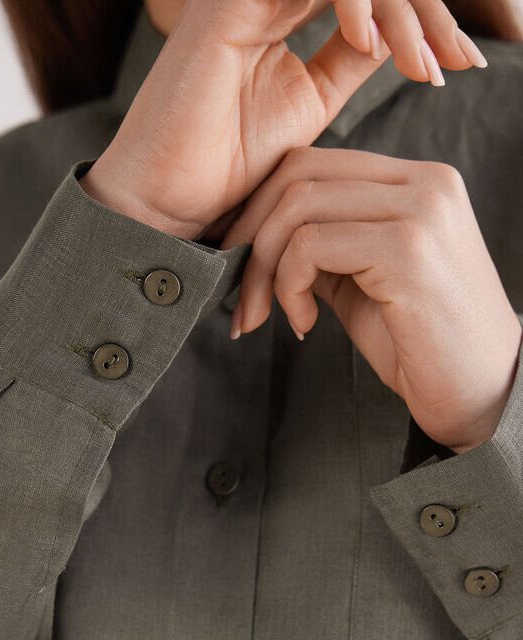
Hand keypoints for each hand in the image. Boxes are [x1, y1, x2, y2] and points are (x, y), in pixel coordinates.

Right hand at [80, 0, 485, 241]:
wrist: (168, 209)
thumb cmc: (226, 176)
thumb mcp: (306, 113)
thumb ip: (345, 65)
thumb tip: (397, 41)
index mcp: (282, 19)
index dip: (421, 20)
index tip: (459, 66)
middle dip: (425, 9)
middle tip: (460, 57)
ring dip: (400, 7)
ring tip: (425, 60)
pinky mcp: (228, 7)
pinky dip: (352, 2)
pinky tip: (374, 45)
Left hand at [219, 147, 522, 453]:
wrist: (480, 394)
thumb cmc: (419, 344)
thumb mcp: (362, 282)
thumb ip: (323, 247)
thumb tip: (255, 239)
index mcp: (416, 182)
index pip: (314, 163)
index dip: (260, 210)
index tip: (241, 261)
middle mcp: (424, 183)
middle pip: (298, 174)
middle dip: (251, 238)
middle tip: (244, 297)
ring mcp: (420, 211)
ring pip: (298, 207)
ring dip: (264, 268)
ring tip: (272, 315)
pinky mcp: (408, 249)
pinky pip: (310, 246)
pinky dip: (288, 287)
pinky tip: (306, 324)